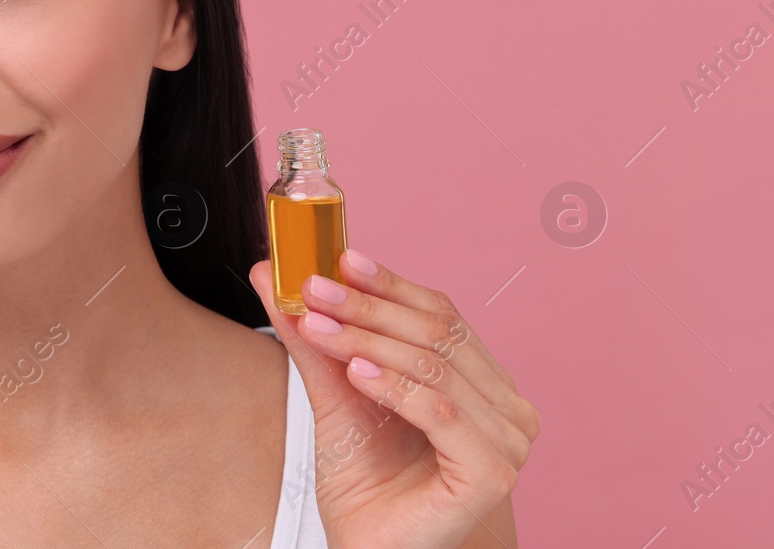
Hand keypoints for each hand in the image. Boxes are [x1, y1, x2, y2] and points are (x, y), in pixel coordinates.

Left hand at [248, 253, 538, 548]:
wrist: (368, 544)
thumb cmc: (364, 476)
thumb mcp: (333, 391)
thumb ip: (311, 334)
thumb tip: (273, 273)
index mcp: (480, 376)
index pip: (438, 311)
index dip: (387, 282)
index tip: (337, 259)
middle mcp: (505, 402)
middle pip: (436, 332)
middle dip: (367, 307)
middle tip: (313, 290)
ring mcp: (507, 438)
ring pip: (434, 365)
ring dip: (368, 340)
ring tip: (318, 327)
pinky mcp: (492, 473)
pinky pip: (442, 413)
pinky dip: (396, 386)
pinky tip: (357, 372)